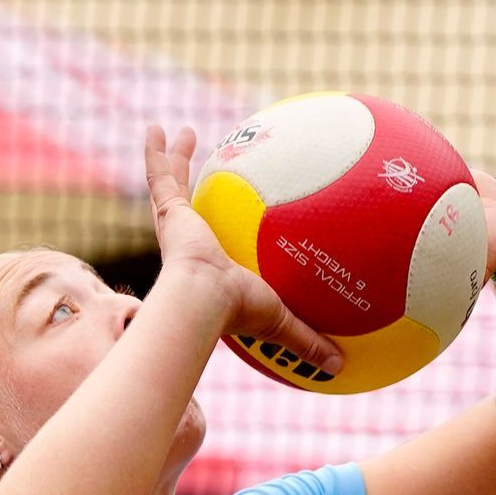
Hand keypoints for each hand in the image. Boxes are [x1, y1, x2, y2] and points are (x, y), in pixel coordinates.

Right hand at [145, 127, 343, 380]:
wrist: (203, 300)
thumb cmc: (238, 310)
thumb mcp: (282, 320)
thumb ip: (307, 339)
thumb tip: (339, 368)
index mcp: (210, 265)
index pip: (217, 246)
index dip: (223, 234)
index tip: (231, 222)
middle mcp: (190, 242)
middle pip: (191, 210)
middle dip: (195, 189)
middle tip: (199, 167)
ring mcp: (176, 226)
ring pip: (172, 186)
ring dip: (172, 161)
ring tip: (176, 135)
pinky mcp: (169, 213)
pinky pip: (161, 175)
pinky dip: (156, 152)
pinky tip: (156, 126)